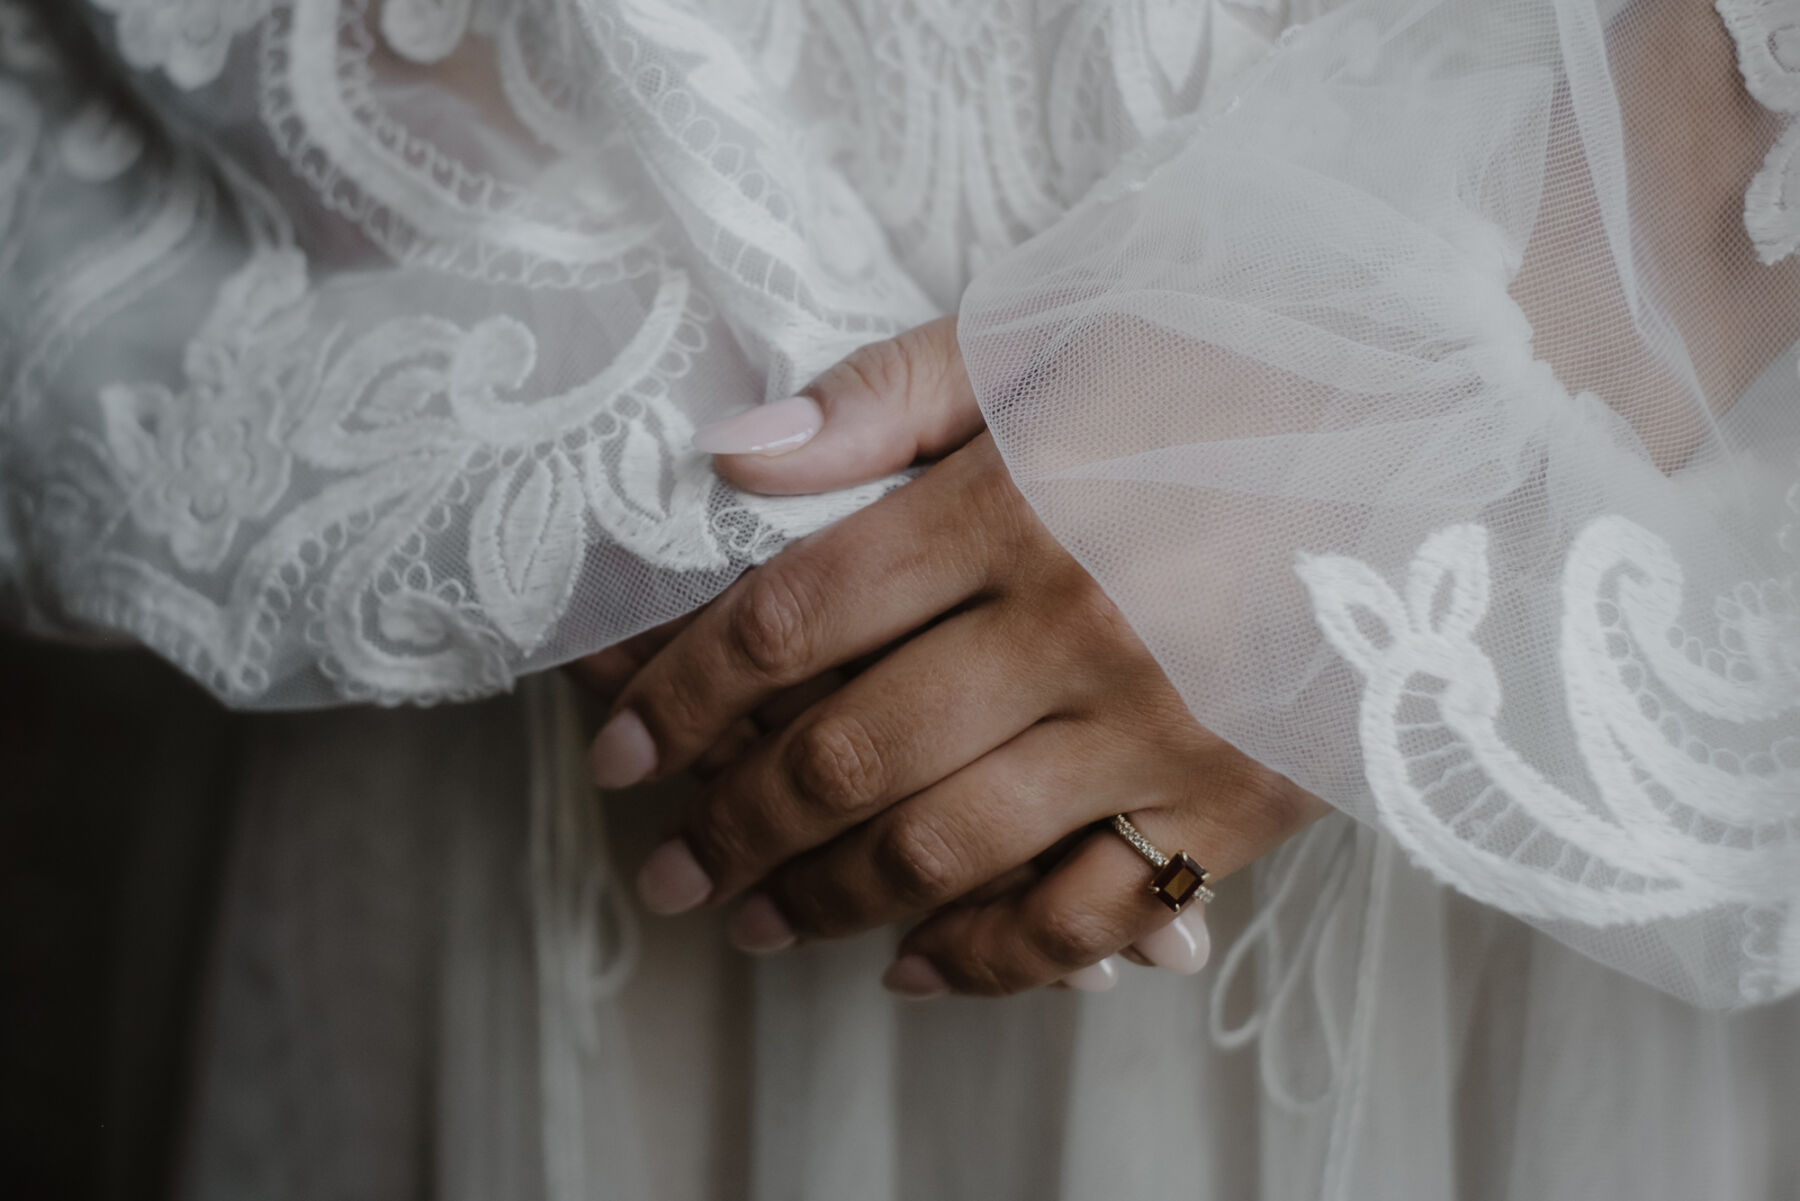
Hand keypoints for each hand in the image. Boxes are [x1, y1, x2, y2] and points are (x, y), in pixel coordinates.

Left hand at [584, 319, 1329, 995]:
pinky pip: (1087, 918)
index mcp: (1015, 505)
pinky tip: (911, 968)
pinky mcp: (1237, 801)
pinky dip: (988, 962)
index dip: (681, 692)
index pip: (791, 620)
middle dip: (728, 825)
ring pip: (947, 853)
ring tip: (749, 923)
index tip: (622, 748)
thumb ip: (887, 395)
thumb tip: (726, 453)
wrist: (1460, 421)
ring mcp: (1158, 730)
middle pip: (847, 756)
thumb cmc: (1243, 361)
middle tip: (661, 867)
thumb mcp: (1062, 338)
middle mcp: (1074, 630)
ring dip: (824, 901)